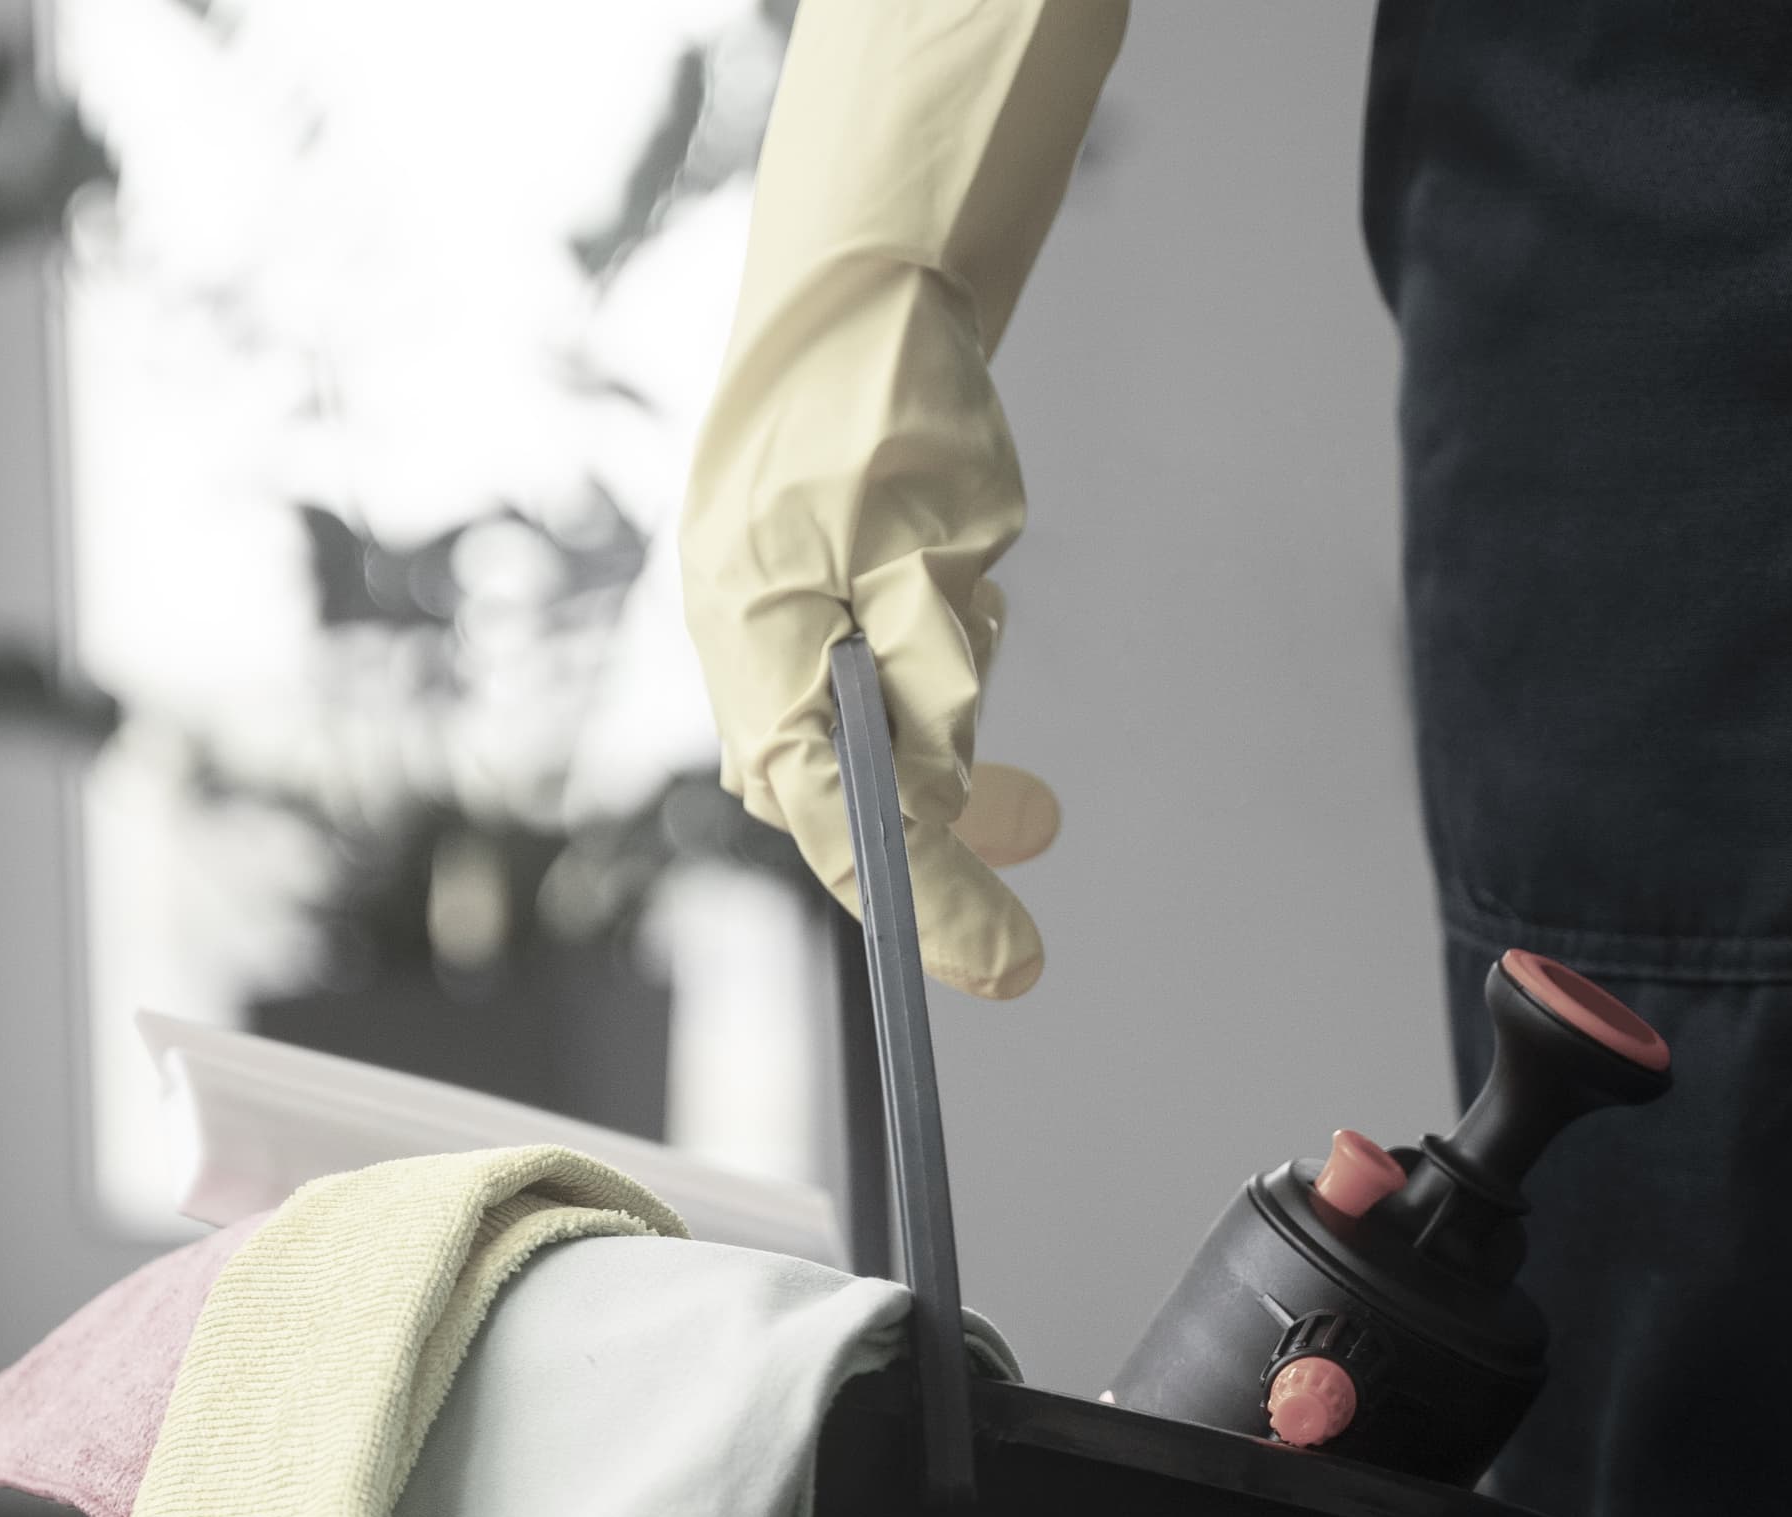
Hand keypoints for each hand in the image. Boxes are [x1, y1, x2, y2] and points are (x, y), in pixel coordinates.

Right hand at [673, 0, 1130, 998]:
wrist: (847, 277)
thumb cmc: (879, 396)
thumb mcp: (930, 544)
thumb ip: (931, 675)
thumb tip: (938, 789)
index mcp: (764, 655)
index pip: (851, 826)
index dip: (934, 906)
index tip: (1012, 965)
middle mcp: (754, 661)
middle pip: (853, 806)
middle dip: (948, 858)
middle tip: (1036, 919)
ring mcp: (774, 632)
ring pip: (874, 748)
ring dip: (955, 764)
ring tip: (1036, 790)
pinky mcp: (805, 601)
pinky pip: (872, 688)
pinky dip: (932, 695)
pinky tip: (966, 632)